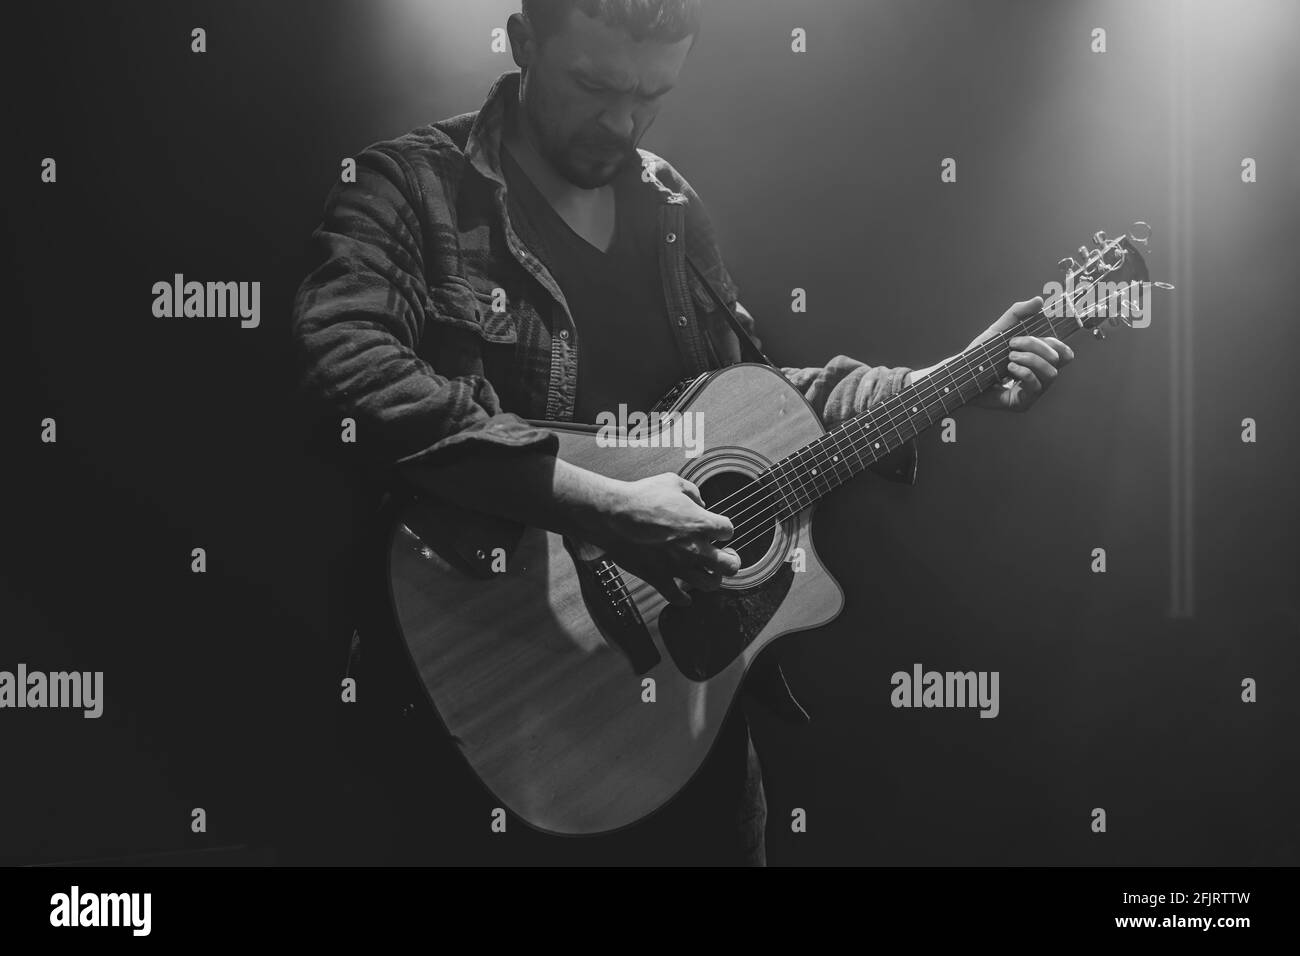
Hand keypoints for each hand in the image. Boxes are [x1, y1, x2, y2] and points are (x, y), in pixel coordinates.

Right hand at [593, 473, 740, 605]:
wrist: (612, 515)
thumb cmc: (640, 497)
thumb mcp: (672, 482)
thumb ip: (692, 492)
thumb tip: (700, 502)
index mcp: (700, 523)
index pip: (729, 530)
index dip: (724, 529)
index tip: (717, 530)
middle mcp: (694, 548)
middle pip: (730, 566)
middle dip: (731, 561)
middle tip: (726, 557)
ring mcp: (677, 566)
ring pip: (710, 584)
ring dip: (712, 578)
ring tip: (708, 573)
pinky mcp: (659, 577)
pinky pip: (678, 598)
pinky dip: (684, 599)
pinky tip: (685, 595)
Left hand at [967, 296, 1074, 411]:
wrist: (960, 373)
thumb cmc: (980, 354)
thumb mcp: (999, 329)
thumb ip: (1018, 313)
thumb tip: (1039, 300)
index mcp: (1038, 361)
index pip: (1064, 354)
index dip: (1057, 343)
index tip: (1037, 334)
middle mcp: (1039, 377)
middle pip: (1058, 360)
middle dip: (1037, 346)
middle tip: (1013, 344)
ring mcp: (1032, 392)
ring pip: (1051, 374)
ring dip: (1030, 359)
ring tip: (1010, 357)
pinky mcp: (1022, 403)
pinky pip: (1035, 386)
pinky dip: (1024, 372)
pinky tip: (1009, 367)